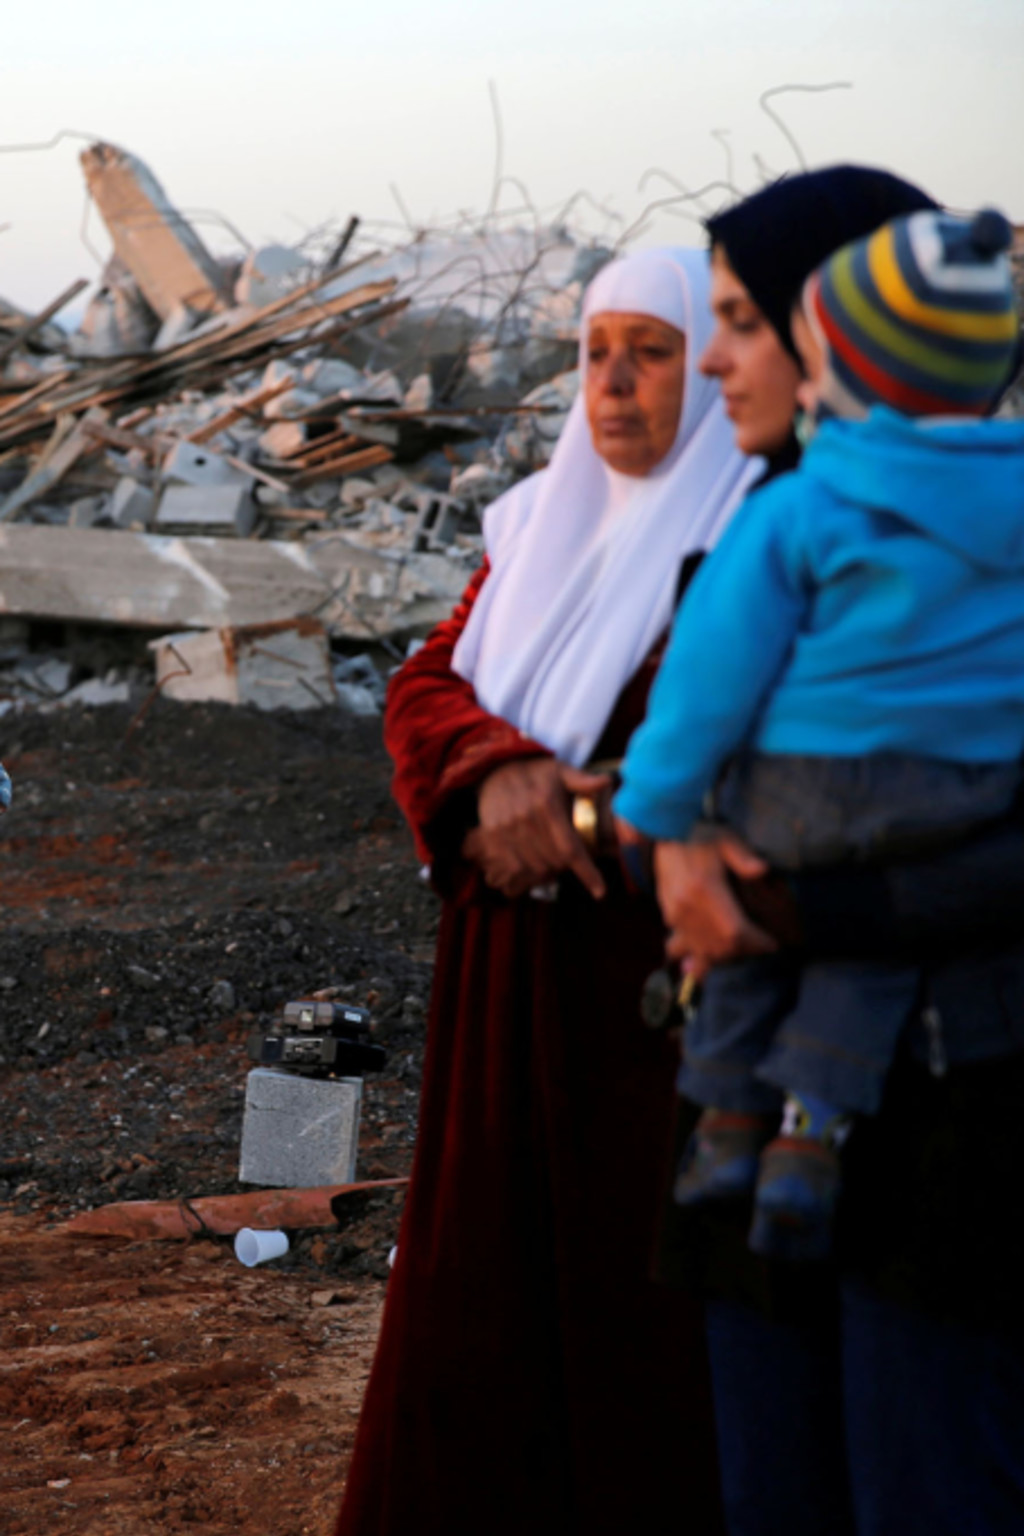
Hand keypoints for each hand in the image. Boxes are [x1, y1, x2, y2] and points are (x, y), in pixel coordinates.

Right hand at [462, 758, 610, 899]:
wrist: (495, 769)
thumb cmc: (534, 773)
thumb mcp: (560, 770)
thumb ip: (583, 780)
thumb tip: (606, 782)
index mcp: (546, 804)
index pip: (570, 847)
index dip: (587, 872)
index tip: (600, 891)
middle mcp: (526, 819)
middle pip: (554, 861)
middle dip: (568, 867)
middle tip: (572, 861)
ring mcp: (506, 829)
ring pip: (535, 868)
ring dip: (549, 872)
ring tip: (554, 863)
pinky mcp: (492, 837)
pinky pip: (514, 868)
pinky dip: (528, 874)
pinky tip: (536, 867)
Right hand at [654, 830, 775, 979]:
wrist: (664, 833)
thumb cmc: (700, 834)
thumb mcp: (726, 839)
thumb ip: (744, 856)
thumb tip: (763, 870)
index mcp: (704, 889)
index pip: (734, 931)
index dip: (756, 942)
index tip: (773, 943)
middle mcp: (687, 907)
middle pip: (720, 946)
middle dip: (745, 951)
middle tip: (762, 945)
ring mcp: (675, 914)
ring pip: (703, 950)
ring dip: (726, 956)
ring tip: (743, 950)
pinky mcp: (668, 915)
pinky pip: (687, 944)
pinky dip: (704, 952)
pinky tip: (717, 953)